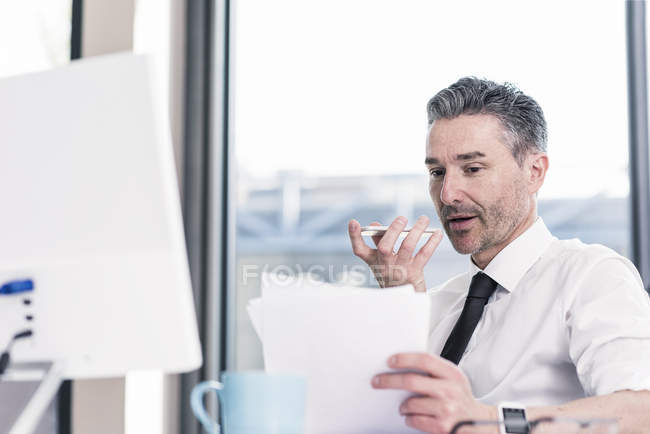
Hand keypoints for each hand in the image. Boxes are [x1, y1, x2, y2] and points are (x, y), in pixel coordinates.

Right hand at [348, 216, 441, 291]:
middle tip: (402, 218)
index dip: (354, 236)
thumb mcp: (381, 259)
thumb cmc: (392, 273)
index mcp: (373, 261)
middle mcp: (384, 265)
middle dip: (393, 230)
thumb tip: (375, 225)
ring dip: (416, 231)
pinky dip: (432, 242)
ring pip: (407, 247)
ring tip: (423, 219)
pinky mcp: (415, 272)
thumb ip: (378, 241)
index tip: (353, 222)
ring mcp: (400, 269)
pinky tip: (437, 233)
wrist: (404, 297)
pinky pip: (424, 254)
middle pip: (385, 248)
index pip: (359, 249)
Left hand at [372, 353, 496, 433]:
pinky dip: (410, 418)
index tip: (390, 361)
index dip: (405, 359)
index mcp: (452, 374)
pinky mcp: (441, 426)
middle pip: (412, 381)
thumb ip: (435, 370)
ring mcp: (446, 409)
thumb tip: (404, 363)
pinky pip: (414, 420)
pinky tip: (414, 417)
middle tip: (377, 381)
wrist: (481, 424)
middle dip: (389, 381)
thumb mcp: (454, 379)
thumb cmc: (462, 399)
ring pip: (411, 403)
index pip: (425, 360)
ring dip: (403, 406)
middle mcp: (450, 390)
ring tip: (405, 406)